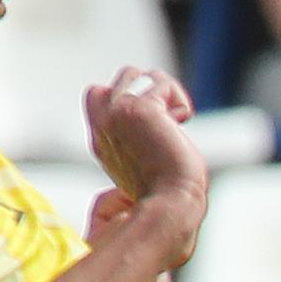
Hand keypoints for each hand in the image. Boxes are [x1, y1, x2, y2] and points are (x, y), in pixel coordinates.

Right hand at [83, 68, 209, 255]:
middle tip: (164, 126)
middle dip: (150, 92)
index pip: (101, 95)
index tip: (152, 134)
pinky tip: (179, 124)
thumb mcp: (138, 169)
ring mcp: (116, 114)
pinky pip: (162, 83)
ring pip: (138, 74)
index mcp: (101, 139)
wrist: (170, 207)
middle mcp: (103, 124)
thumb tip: (143, 147)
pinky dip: (178, 101)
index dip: (132, 101)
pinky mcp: (137, 109)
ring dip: (163, 93)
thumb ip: (132, 145)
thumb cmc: (164, 199)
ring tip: (170, 123)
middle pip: (124, 78)